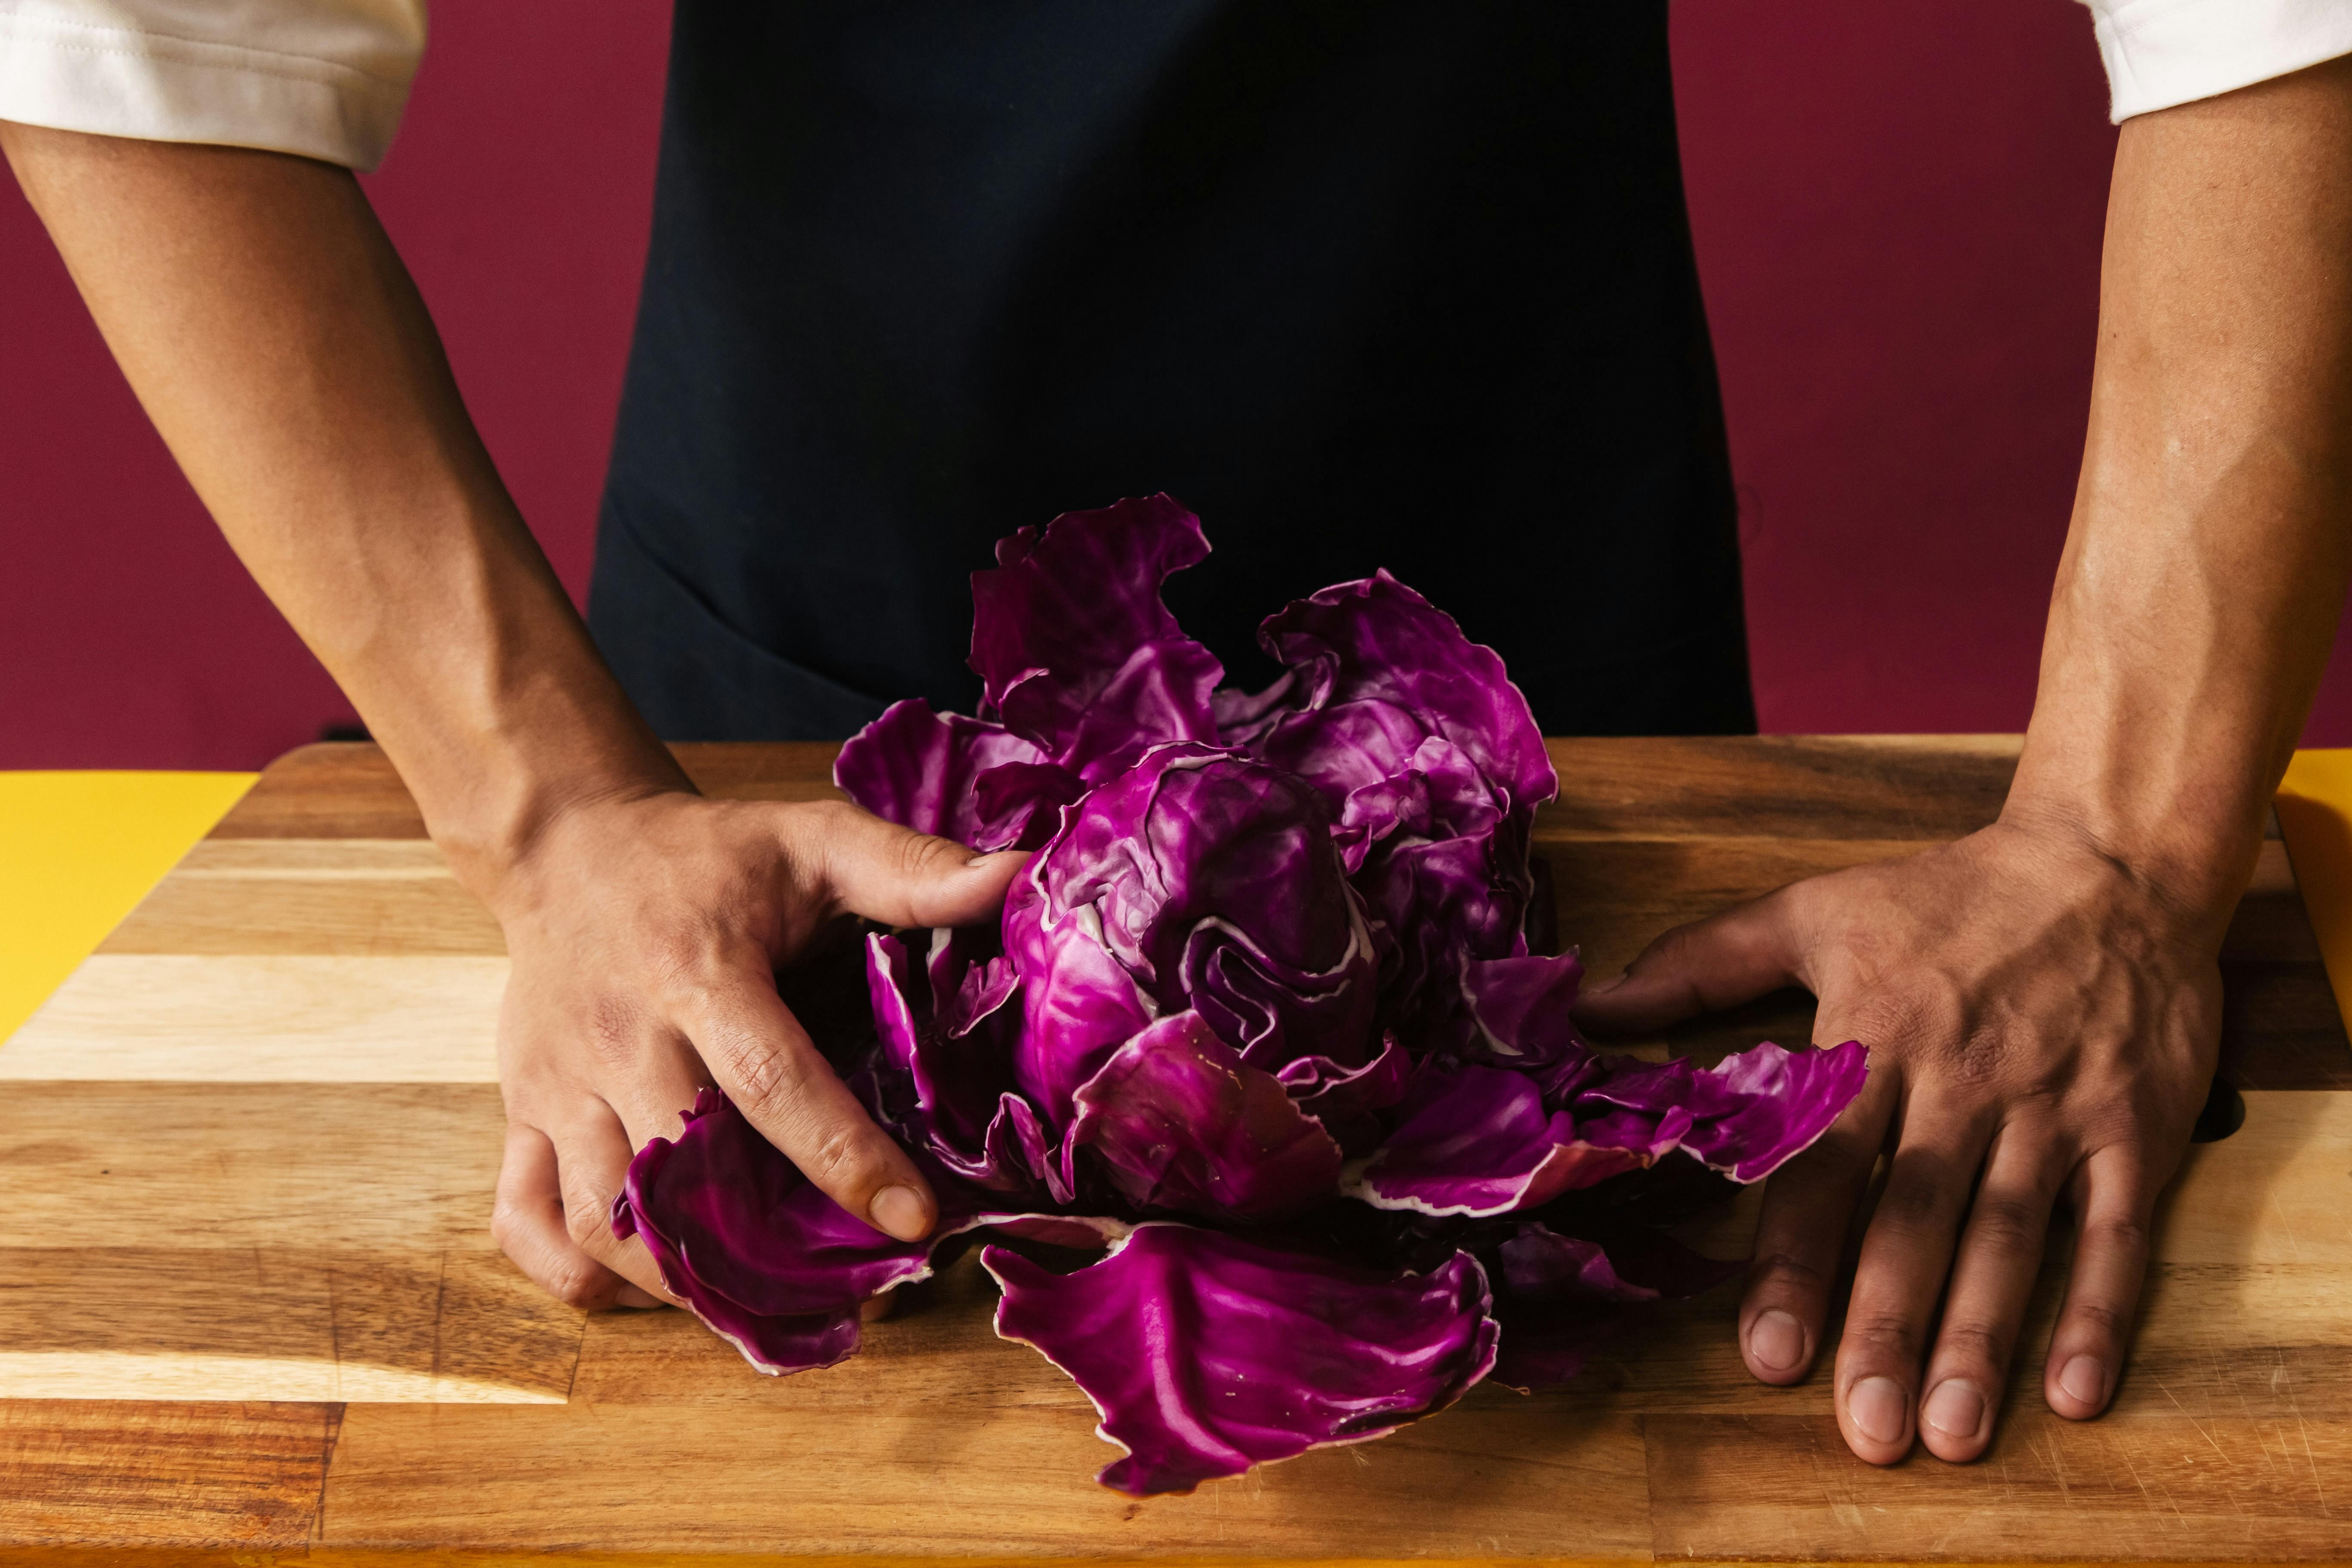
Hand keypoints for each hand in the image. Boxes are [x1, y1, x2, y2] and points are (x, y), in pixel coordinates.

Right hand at [481, 791, 1024, 1309]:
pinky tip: (657, 1285)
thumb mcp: (812, 838)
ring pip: (599, 1221)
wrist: (568, 844)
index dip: (845, 1160)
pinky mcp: (518, 1113)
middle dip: (764, 1251)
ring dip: (679, 1282)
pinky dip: (583, 1277)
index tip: (917, 1220)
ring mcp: (555, 1085)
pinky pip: (525, 1224)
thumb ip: (912, 869)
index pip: (771, 1084)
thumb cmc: (709, 854)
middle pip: (680, 1175)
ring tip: (765, 1304)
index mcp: (698, 973)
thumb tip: (1019, 877)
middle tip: (852, 1291)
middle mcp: (618, 1038)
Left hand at [1573, 819, 2220, 1463]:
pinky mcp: (2134, 1127)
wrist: (2109, 862)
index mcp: (1878, 1038)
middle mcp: (1964, 1085)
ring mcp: (2055, 1111)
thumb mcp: (1814, 911)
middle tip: (1860, 1431)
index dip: (1794, 1261)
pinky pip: (2113, 1232)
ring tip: (1948, 1434)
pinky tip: (2073, 1392)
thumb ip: (1699, 966)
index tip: (1767, 1351)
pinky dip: (2097, 1312)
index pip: (1825, 1167)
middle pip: (1915, 1221)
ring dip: (1979, 1341)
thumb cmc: (1947, 898)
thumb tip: (1592, 1009)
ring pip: (2008, 1240)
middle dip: (1885, 1329)